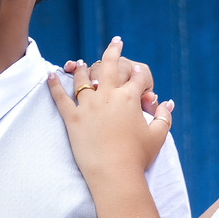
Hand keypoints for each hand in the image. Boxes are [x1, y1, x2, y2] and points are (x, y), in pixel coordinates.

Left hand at [48, 38, 174, 186]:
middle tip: (116, 42)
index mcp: (129, 98)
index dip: (141, 75)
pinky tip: (50, 75)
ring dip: (81, 68)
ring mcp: (88, 106)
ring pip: (82, 79)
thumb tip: (168, 103)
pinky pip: (60, 98)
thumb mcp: (158, 136)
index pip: (137, 77)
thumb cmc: (138, 157)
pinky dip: (54, 85)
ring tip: (80, 62)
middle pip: (110, 66)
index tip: (140, 74)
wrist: (115, 175)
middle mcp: (108, 96)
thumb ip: (165, 116)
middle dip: (114, 51)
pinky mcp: (73, 119)